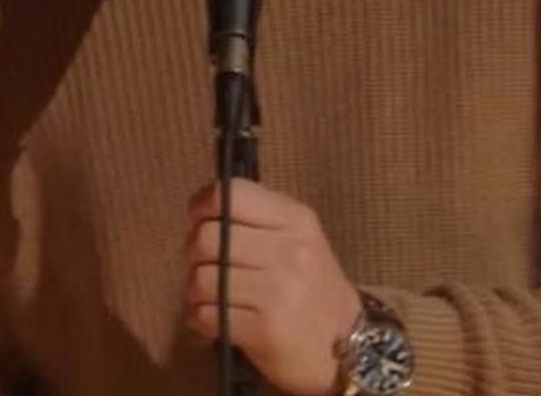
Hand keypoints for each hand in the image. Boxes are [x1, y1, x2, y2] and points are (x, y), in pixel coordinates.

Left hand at [182, 178, 362, 395]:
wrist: (347, 347)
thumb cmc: (311, 289)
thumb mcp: (298, 238)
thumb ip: (256, 218)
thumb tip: (200, 211)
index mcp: (295, 219)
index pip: (230, 194)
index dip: (202, 206)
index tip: (200, 222)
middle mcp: (290, 251)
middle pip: (206, 238)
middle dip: (194, 255)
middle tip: (206, 266)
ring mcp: (278, 291)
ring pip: (201, 279)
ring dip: (195, 292)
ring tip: (212, 297)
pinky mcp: (265, 329)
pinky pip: (206, 314)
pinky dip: (200, 318)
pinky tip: (215, 318)